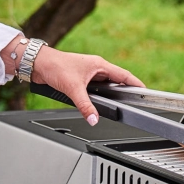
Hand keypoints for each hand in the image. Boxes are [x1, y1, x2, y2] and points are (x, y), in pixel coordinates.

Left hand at [30, 46, 144, 125]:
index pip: (123, 75)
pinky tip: (96, 103)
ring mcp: (87, 73)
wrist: (38, 63)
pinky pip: (93, 89)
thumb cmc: (55, 66)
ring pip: (104, 85)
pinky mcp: (79, 79)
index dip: (135, 83)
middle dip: (124, 90)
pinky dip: (96, 96)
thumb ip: (85, 106)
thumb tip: (94, 119)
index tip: (144, 91)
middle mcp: (95, 67)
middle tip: (133, 101)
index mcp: (99, 65)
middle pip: (116, 80)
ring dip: (108, 93)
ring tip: (117, 103)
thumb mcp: (73, 88)